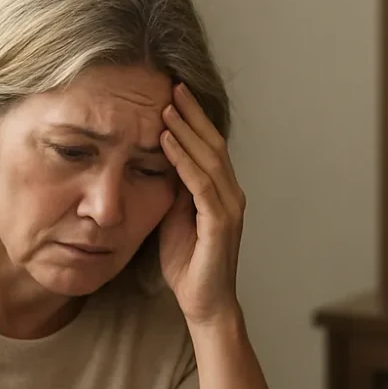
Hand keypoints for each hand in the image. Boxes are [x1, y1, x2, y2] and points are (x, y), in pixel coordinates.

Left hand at [159, 82, 244, 327]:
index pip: (209, 147)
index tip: (171, 93)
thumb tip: (156, 160)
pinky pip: (200, 185)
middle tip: (171, 84)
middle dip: (192, 114)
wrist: (204, 303)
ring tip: (166, 106)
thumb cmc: (188, 264)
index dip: (192, 119)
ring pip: (209, 159)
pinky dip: (183, 161)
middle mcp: (231, 196)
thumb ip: (172, 190)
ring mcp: (229, 209)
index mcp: (221, 193)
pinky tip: (165, 143)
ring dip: (186, 131)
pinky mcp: (220, 224)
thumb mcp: (174, 218)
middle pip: (213, 144)